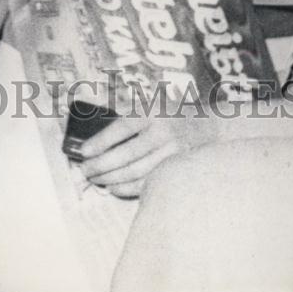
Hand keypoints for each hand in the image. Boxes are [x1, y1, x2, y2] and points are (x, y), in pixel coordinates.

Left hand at [79, 109, 216, 198]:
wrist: (209, 126)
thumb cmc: (170, 113)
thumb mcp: (149, 103)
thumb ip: (125, 111)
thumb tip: (94, 125)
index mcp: (152, 112)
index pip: (121, 128)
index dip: (100, 141)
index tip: (83, 152)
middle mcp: (163, 133)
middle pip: (126, 154)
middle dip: (101, 164)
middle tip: (84, 170)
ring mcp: (172, 154)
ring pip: (135, 172)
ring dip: (110, 178)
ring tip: (94, 179)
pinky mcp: (177, 170)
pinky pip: (147, 184)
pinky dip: (127, 188)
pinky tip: (112, 187)